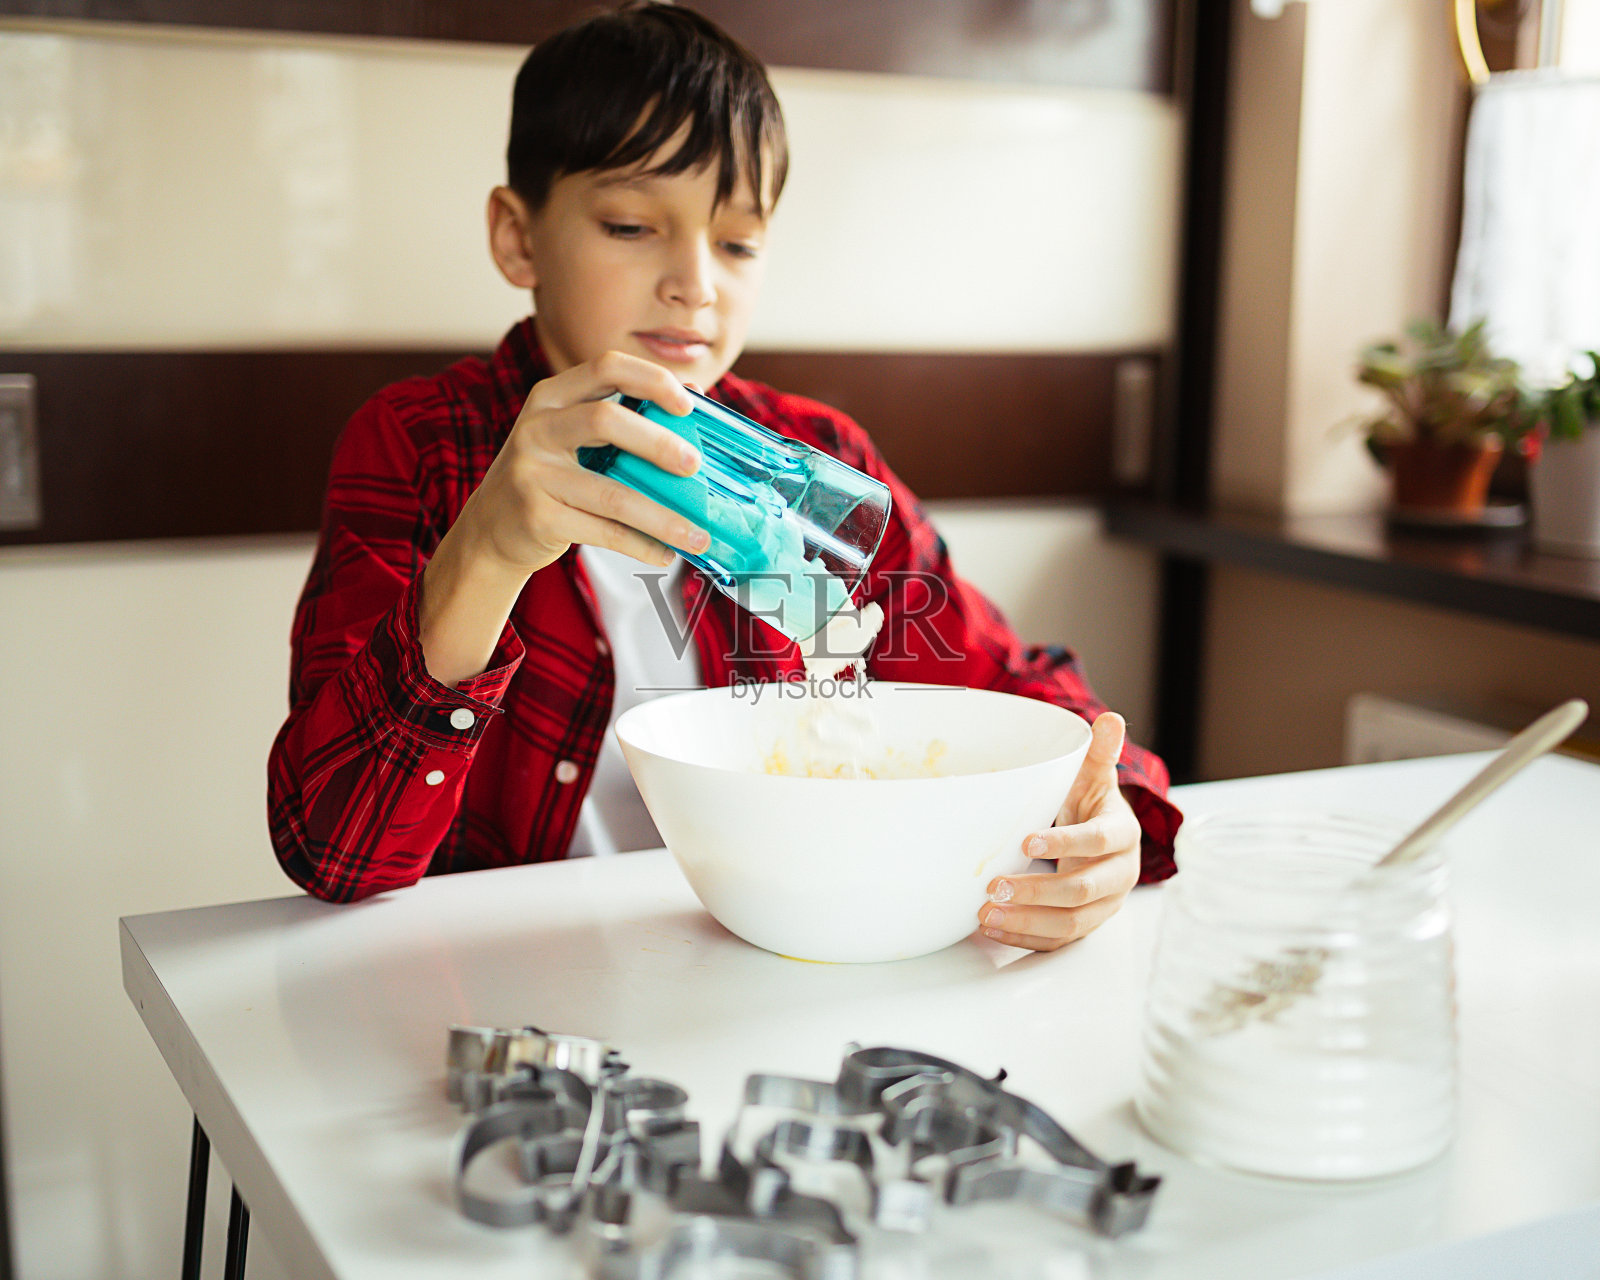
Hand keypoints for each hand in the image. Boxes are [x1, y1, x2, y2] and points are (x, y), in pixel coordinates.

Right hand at [459, 349, 710, 574]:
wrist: (490, 528)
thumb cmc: (550, 477)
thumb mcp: (572, 437)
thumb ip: (623, 417)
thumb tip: (695, 397)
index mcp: (551, 397)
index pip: (606, 368)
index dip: (652, 379)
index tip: (689, 404)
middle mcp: (537, 428)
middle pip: (606, 420)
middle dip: (659, 443)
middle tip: (695, 468)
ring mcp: (532, 473)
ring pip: (612, 493)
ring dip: (663, 518)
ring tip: (698, 535)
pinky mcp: (537, 517)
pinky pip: (604, 531)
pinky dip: (641, 545)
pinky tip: (665, 553)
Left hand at [978, 712, 1141, 950]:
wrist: (1101, 839)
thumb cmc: (1090, 805)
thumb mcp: (1093, 777)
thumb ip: (1100, 752)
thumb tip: (1111, 719)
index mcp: (1123, 835)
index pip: (1100, 841)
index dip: (1066, 842)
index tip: (1026, 842)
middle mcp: (1119, 875)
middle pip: (1082, 891)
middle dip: (1037, 891)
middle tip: (994, 885)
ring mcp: (1103, 906)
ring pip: (1070, 923)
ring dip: (1026, 921)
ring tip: (986, 913)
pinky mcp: (1084, 926)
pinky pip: (1057, 942)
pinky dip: (1024, 938)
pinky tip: (993, 930)